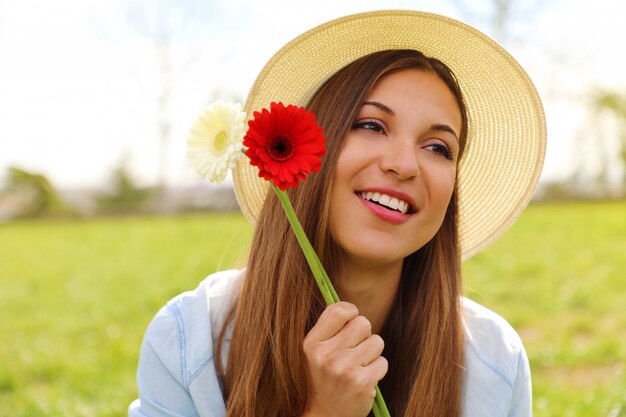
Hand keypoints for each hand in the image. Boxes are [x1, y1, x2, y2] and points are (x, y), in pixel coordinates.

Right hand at [302, 302, 387, 416]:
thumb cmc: (321, 379)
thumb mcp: (313, 354)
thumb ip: (328, 331)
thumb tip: (349, 307)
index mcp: (312, 344)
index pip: (338, 311)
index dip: (350, 312)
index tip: (350, 322)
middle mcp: (327, 355)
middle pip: (363, 323)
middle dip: (363, 334)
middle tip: (354, 349)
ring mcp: (345, 369)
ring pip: (377, 341)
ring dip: (372, 352)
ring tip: (358, 365)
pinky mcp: (362, 383)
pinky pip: (383, 362)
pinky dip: (377, 369)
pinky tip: (363, 378)